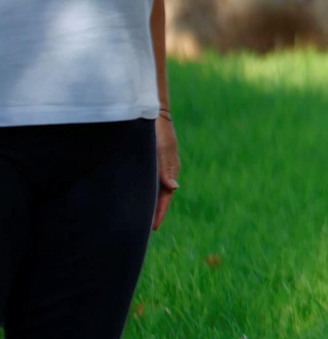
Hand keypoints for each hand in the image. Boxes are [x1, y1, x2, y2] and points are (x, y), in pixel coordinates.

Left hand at [153, 114, 180, 230]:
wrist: (152, 109)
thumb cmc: (156, 129)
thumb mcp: (161, 148)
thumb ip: (165, 169)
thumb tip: (173, 189)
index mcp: (170, 169)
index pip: (166, 197)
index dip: (160, 213)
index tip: (153, 229)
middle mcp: (167, 169)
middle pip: (162, 195)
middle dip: (156, 211)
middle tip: (145, 228)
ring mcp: (162, 163)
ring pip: (157, 188)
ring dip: (152, 201)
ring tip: (143, 215)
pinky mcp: (154, 158)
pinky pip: (153, 180)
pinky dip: (149, 190)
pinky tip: (141, 193)